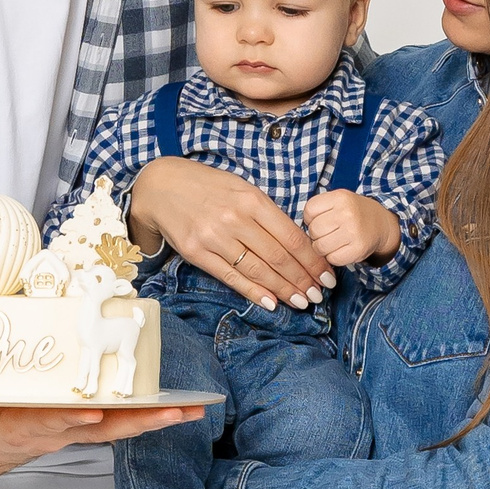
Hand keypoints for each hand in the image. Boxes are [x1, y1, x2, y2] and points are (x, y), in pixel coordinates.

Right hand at [0, 402, 205, 478]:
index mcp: (22, 427)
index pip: (49, 423)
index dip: (70, 418)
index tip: (92, 411)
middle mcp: (55, 431)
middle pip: (101, 428)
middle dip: (137, 421)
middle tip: (174, 412)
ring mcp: (72, 430)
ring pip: (119, 426)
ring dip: (155, 419)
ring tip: (192, 410)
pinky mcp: (82, 424)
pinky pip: (120, 421)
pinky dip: (150, 415)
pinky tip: (181, 407)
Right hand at [127, 158, 333, 309]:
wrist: (162, 186)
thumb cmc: (207, 186)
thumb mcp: (241, 188)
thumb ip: (266, 212)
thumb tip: (295, 240)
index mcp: (251, 199)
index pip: (291, 236)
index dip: (313, 259)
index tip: (327, 274)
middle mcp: (234, 219)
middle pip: (278, 256)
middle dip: (303, 279)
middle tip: (318, 294)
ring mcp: (214, 238)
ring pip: (257, 270)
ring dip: (283, 290)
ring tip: (301, 302)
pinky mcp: (197, 253)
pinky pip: (231, 277)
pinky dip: (253, 292)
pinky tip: (271, 302)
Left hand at [300, 190, 401, 268]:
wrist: (381, 224)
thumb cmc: (352, 213)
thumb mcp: (337, 201)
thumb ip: (318, 209)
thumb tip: (295, 230)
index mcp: (340, 197)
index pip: (309, 210)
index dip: (310, 219)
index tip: (320, 220)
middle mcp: (347, 212)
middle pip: (313, 230)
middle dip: (316, 235)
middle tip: (328, 233)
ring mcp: (354, 232)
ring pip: (319, 247)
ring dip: (322, 248)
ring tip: (333, 242)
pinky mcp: (358, 249)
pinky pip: (332, 258)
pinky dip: (333, 257)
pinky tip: (341, 250)